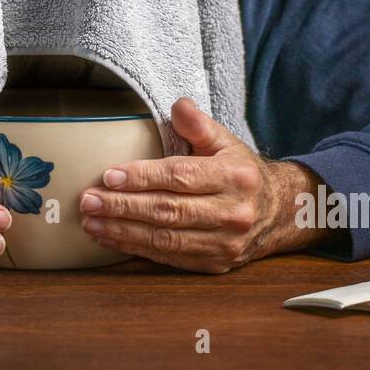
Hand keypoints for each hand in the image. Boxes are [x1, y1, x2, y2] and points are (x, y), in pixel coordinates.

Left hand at [78, 98, 326, 272]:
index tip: (109, 176)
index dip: (142, 177)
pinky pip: (170, 257)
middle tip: (88, 201)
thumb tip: (178, 105)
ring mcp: (225, 243)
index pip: (181, 176)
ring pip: (166, 239)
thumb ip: (200, 125)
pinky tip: (111, 238)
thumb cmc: (242, 172)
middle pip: (168, 210)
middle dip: (123, 207)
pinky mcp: (215, 264)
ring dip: (123, 231)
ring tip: (91, 222)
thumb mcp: (227, 142)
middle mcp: (233, 213)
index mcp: (234, 177)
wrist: (280, 213)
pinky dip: (137, 249)